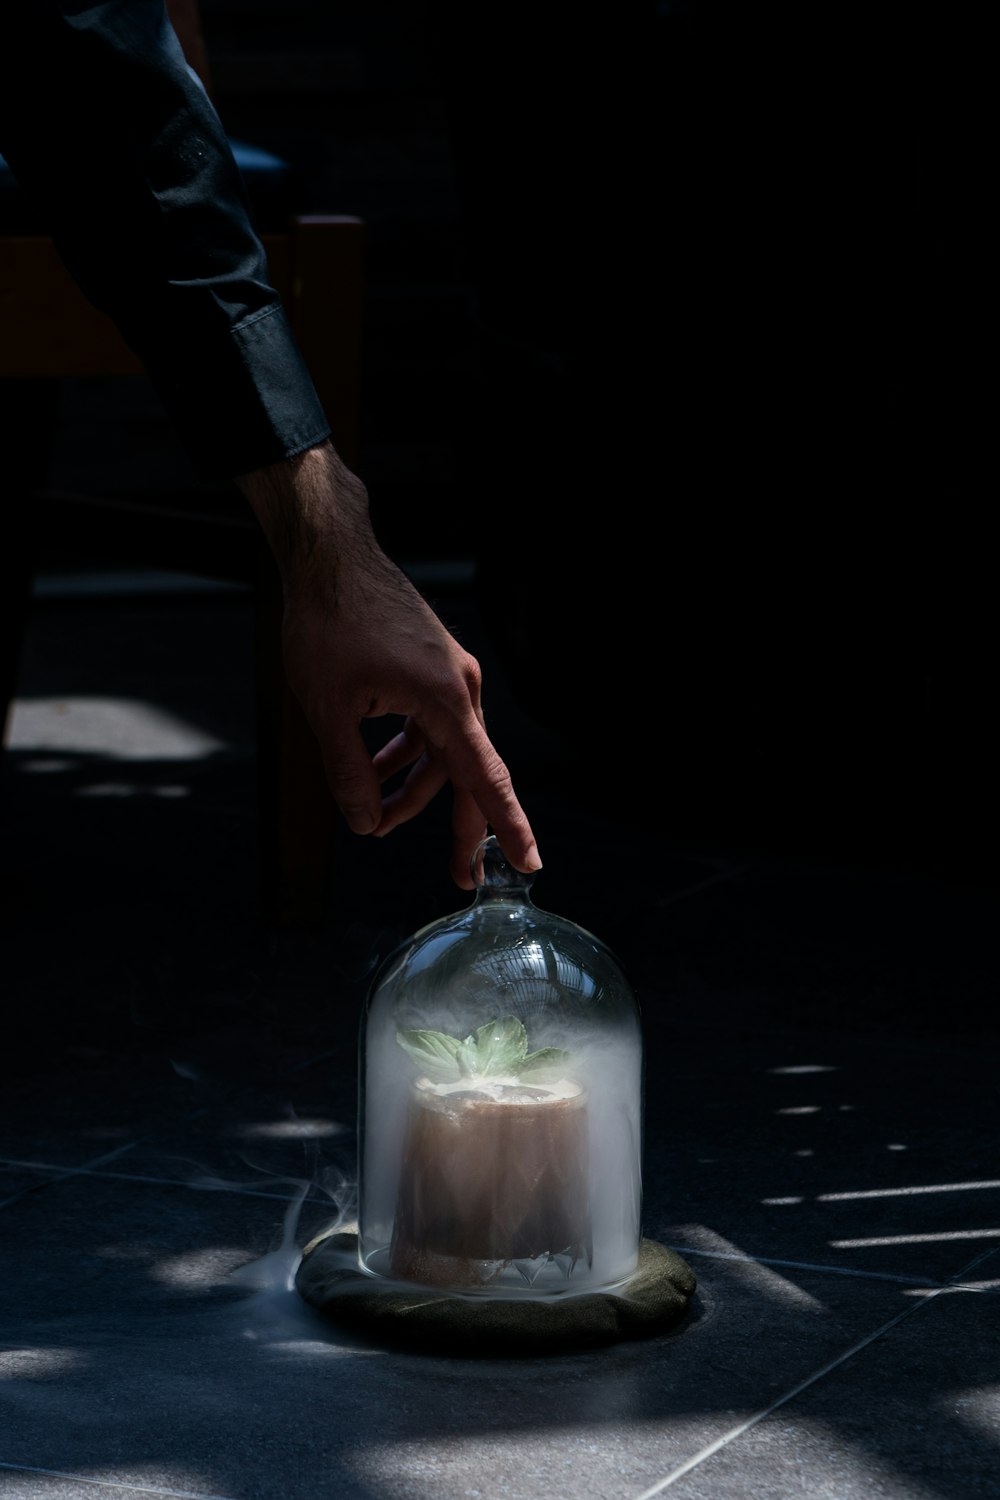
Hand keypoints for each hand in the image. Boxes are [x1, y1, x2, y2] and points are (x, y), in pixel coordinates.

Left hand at [237, 443, 541, 888]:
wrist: (331, 559)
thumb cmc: (330, 622)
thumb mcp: (327, 707)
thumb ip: (348, 771)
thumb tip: (363, 822)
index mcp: (446, 700)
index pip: (485, 778)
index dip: (507, 826)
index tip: (528, 862)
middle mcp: (459, 689)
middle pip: (466, 773)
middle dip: (457, 826)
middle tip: (461, 877)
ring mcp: (448, 678)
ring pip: (441, 752)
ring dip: (411, 786)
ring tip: (374, 817)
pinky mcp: (431, 670)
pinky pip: (428, 726)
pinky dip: (405, 753)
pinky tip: (374, 769)